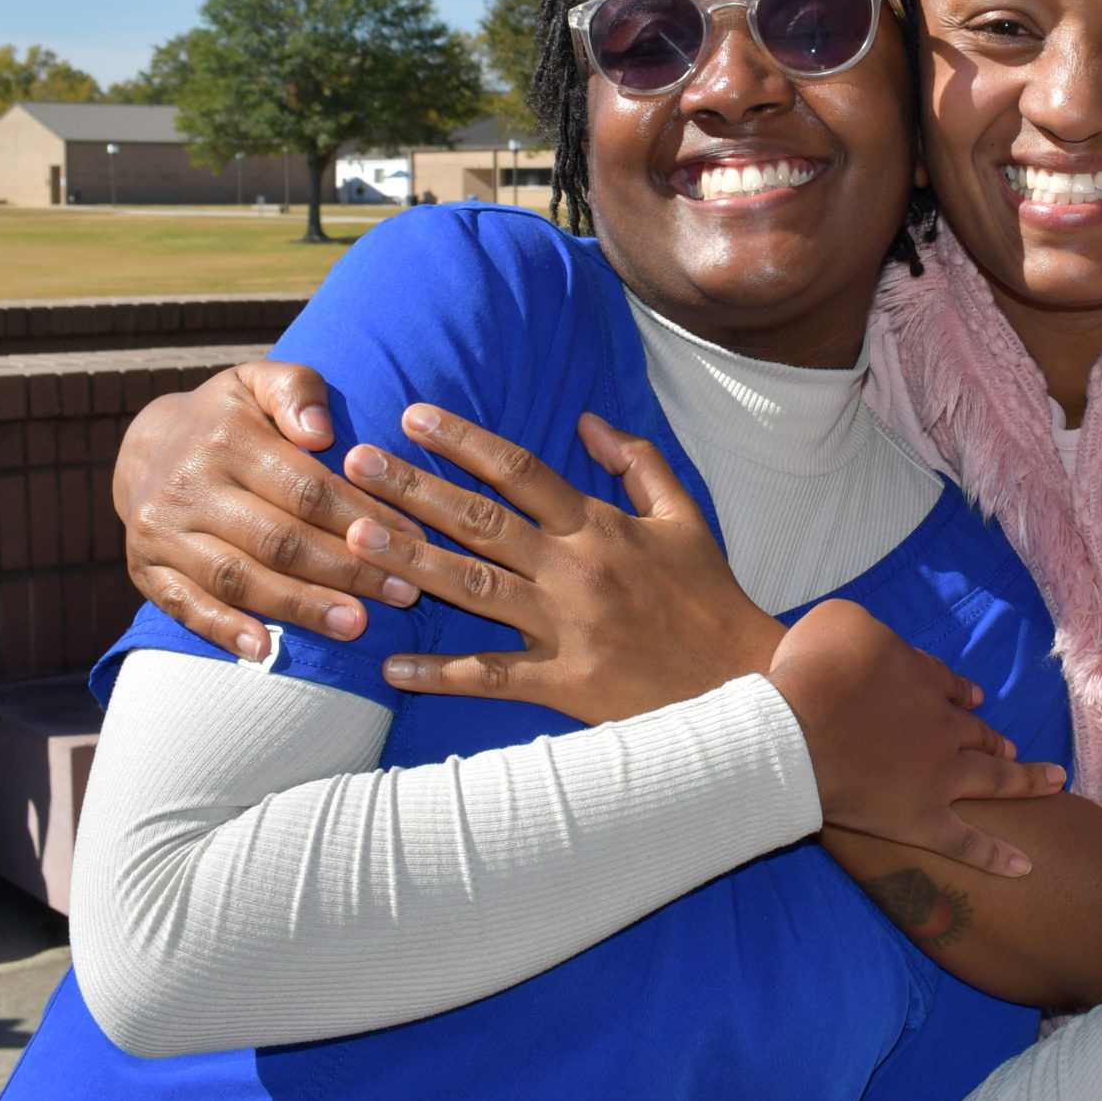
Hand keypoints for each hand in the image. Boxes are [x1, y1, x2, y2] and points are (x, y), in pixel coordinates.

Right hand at [117, 361, 419, 658]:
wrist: (147, 446)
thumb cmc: (231, 416)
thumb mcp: (260, 381)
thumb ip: (298, 392)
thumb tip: (321, 431)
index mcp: (226, 438)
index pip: (307, 488)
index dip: (363, 516)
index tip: (414, 540)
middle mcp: (188, 486)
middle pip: (277, 538)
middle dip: (346, 569)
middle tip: (403, 593)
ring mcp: (161, 532)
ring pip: (237, 577)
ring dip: (299, 606)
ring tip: (354, 625)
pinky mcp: (145, 570)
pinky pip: (184, 606)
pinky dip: (222, 631)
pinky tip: (264, 652)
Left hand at [345, 405, 788, 722]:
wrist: (748, 682)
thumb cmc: (712, 598)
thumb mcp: (686, 517)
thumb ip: (638, 463)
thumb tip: (588, 419)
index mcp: (600, 526)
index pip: (520, 470)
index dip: (463, 440)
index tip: (412, 416)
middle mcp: (575, 569)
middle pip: (480, 520)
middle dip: (413, 488)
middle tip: (353, 464)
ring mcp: (565, 627)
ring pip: (472, 588)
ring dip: (408, 562)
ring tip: (353, 537)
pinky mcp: (563, 683)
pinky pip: (491, 676)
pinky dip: (439, 672)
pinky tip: (390, 666)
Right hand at [772, 600, 1066, 879]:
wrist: (795, 732)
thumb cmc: (809, 672)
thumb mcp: (837, 621)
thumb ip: (865, 628)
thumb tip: (872, 639)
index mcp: (922, 681)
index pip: (951, 686)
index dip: (964, 693)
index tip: (977, 699)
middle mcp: (941, 727)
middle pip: (979, 733)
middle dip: (997, 739)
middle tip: (1012, 747)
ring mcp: (938, 777)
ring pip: (995, 779)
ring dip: (1026, 780)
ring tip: (1053, 783)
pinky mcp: (921, 820)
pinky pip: (967, 844)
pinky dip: (996, 857)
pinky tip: (1025, 867)